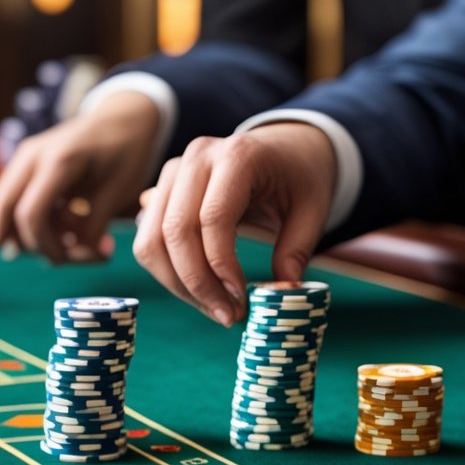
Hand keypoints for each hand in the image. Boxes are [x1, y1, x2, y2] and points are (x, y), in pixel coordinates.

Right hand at [0, 91, 159, 263]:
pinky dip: (30, 221)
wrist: (124, 118)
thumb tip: (74, 256)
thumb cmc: (127, 154)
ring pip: (5, 206)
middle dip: (27, 242)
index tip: (67, 259)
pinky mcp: (26, 165)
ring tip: (68, 240)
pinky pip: (15, 199)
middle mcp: (33, 156)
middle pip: (4, 208)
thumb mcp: (117, 194)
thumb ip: (92, 227)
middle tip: (59, 258)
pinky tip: (61, 230)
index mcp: (59, 160)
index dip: (44, 245)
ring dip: (28, 233)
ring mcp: (25, 158)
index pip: (30, 213)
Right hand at [133, 123, 335, 325]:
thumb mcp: (314, 210)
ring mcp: (173, 172)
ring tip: (216, 308)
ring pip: (151, 241)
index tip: (242, 301)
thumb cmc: (300, 178)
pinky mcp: (162, 190)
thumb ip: (296, 251)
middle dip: (198, 284)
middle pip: (175, 233)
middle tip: (229, 316)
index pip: (213, 219)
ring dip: (179, 285)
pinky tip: (203, 291)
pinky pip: (150, 241)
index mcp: (238, 156)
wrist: (284, 147)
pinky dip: (170, 274)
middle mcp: (197, 158)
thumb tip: (280, 294)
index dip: (221, 267)